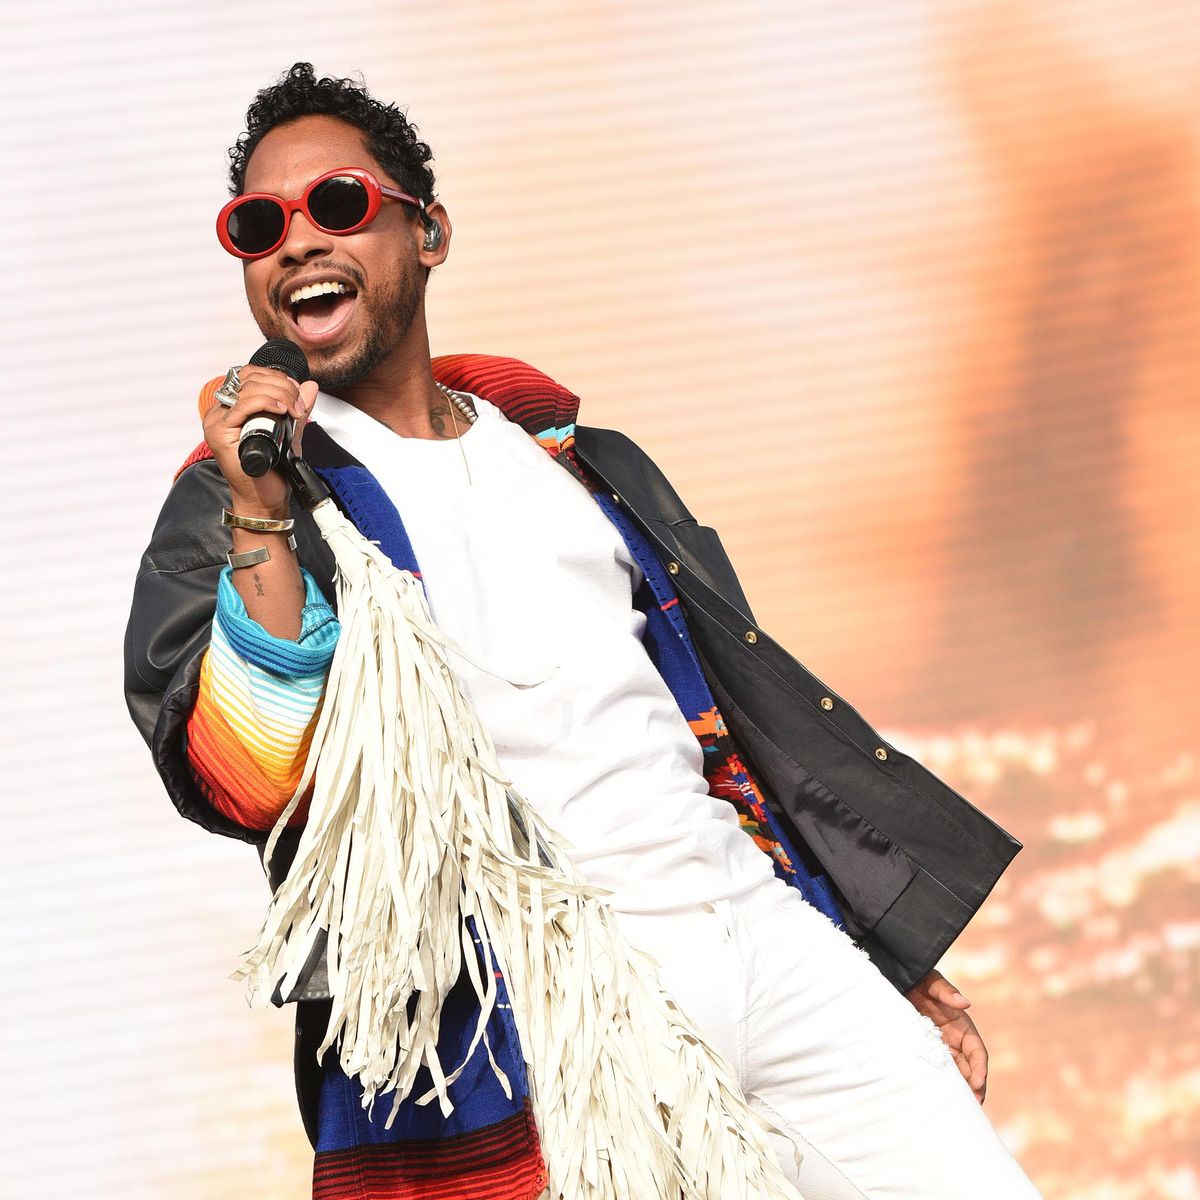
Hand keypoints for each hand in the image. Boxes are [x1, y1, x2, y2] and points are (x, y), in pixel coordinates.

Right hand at [203, 366, 317, 514]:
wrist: (265, 499)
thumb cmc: (272, 471)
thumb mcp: (290, 433)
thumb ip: (298, 410)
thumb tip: (310, 386)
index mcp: (234, 407)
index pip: (251, 375)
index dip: (277, 378)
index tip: (297, 392)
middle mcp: (222, 411)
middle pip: (250, 378)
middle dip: (282, 385)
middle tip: (298, 404)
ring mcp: (218, 421)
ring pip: (248, 388)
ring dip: (278, 393)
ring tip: (293, 410)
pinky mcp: (219, 432)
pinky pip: (243, 406)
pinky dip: (265, 403)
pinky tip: (281, 410)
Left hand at [905, 968, 987, 1103]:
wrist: (900, 981)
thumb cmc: (920, 980)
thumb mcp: (932, 983)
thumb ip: (946, 992)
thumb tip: (965, 1002)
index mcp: (962, 1026)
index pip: (977, 1051)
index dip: (980, 1068)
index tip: (978, 1082)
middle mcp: (955, 1039)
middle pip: (970, 1068)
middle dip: (974, 1087)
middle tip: (972, 1105)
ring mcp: (941, 1046)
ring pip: (955, 1072)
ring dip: (959, 1089)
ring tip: (958, 1106)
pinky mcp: (926, 1049)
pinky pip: (937, 1068)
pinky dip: (941, 1082)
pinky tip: (937, 1095)